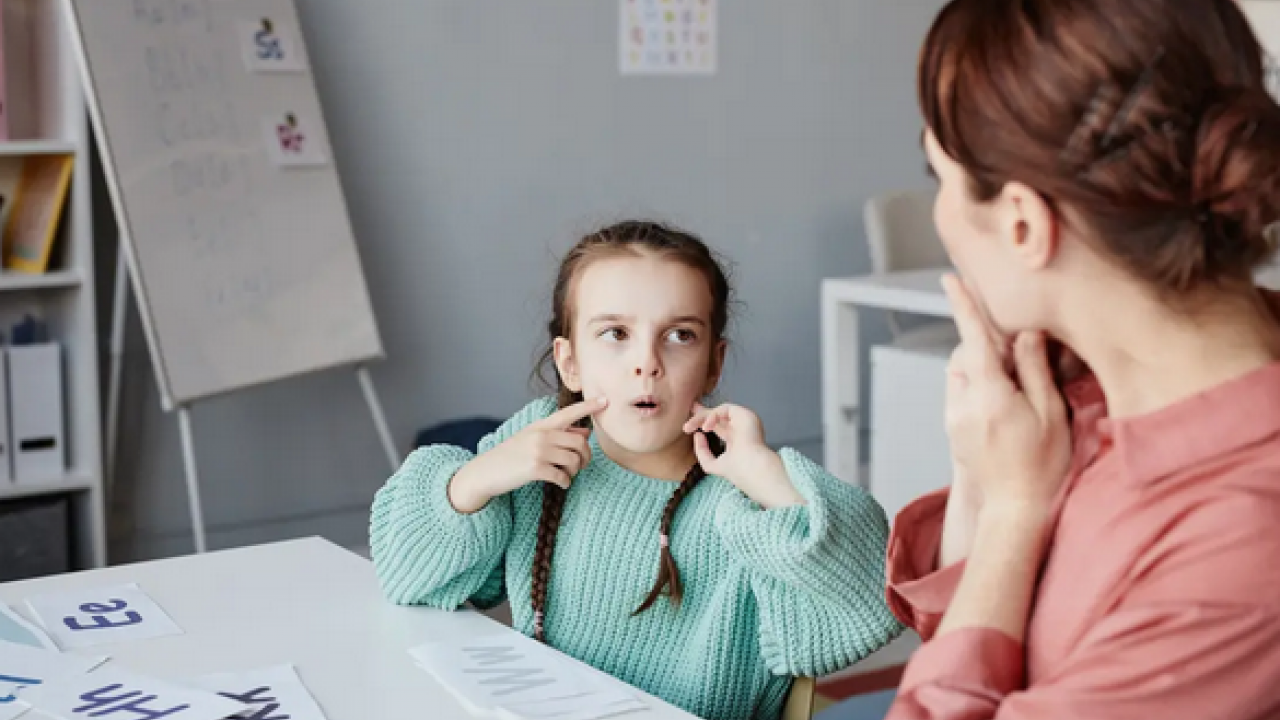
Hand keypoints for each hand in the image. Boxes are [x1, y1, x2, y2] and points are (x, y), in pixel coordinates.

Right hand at [449, 397, 606, 513]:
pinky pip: (563, 476)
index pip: (569, 413)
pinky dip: (565, 482)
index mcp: (541, 425)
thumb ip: (558, 434)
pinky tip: (561, 483)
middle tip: (580, 466)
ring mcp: (538, 451)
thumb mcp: (532, 439)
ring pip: (574, 460)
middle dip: (585, 457)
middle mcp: (541, 435)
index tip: (605, 400)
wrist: (485, 471)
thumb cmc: (511, 455)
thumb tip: (585, 433)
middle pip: (579, 443)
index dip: (588, 407)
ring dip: (575, 472)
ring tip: (567, 475)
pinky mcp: (535, 468)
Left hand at [683, 403, 804, 508]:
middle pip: (718, 415)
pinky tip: (706, 427)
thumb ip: (702, 452)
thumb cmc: (736, 469)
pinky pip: (725, 409)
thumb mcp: (712, 464)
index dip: (704, 422)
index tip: (689, 423)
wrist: (751, 468)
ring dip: (702, 417)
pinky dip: (712, 416)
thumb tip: (697, 435)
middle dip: (701, 413)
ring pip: (719, 412)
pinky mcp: (744, 414)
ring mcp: (743, 420)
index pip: (719, 426)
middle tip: (689, 411)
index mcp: (735, 439)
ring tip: (689, 427)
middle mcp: (740, 428)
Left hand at [943, 275, 1070, 517]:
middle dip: (987, 344)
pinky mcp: (953, 428)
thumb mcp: (1050, 414)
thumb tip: (1026, 333)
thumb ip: (1035, 370)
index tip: (950, 279)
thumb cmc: (1043, 464)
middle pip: (967, 354)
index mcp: (990, 397)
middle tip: (1018, 353)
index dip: (963, 306)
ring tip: (1016, 385)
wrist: (1015, 510)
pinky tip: (1005, 403)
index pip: (974, 340)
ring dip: (984, 366)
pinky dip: (980, 385)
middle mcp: (963, 404)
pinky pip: (962, 392)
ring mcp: (954, 417)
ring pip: (962, 373)